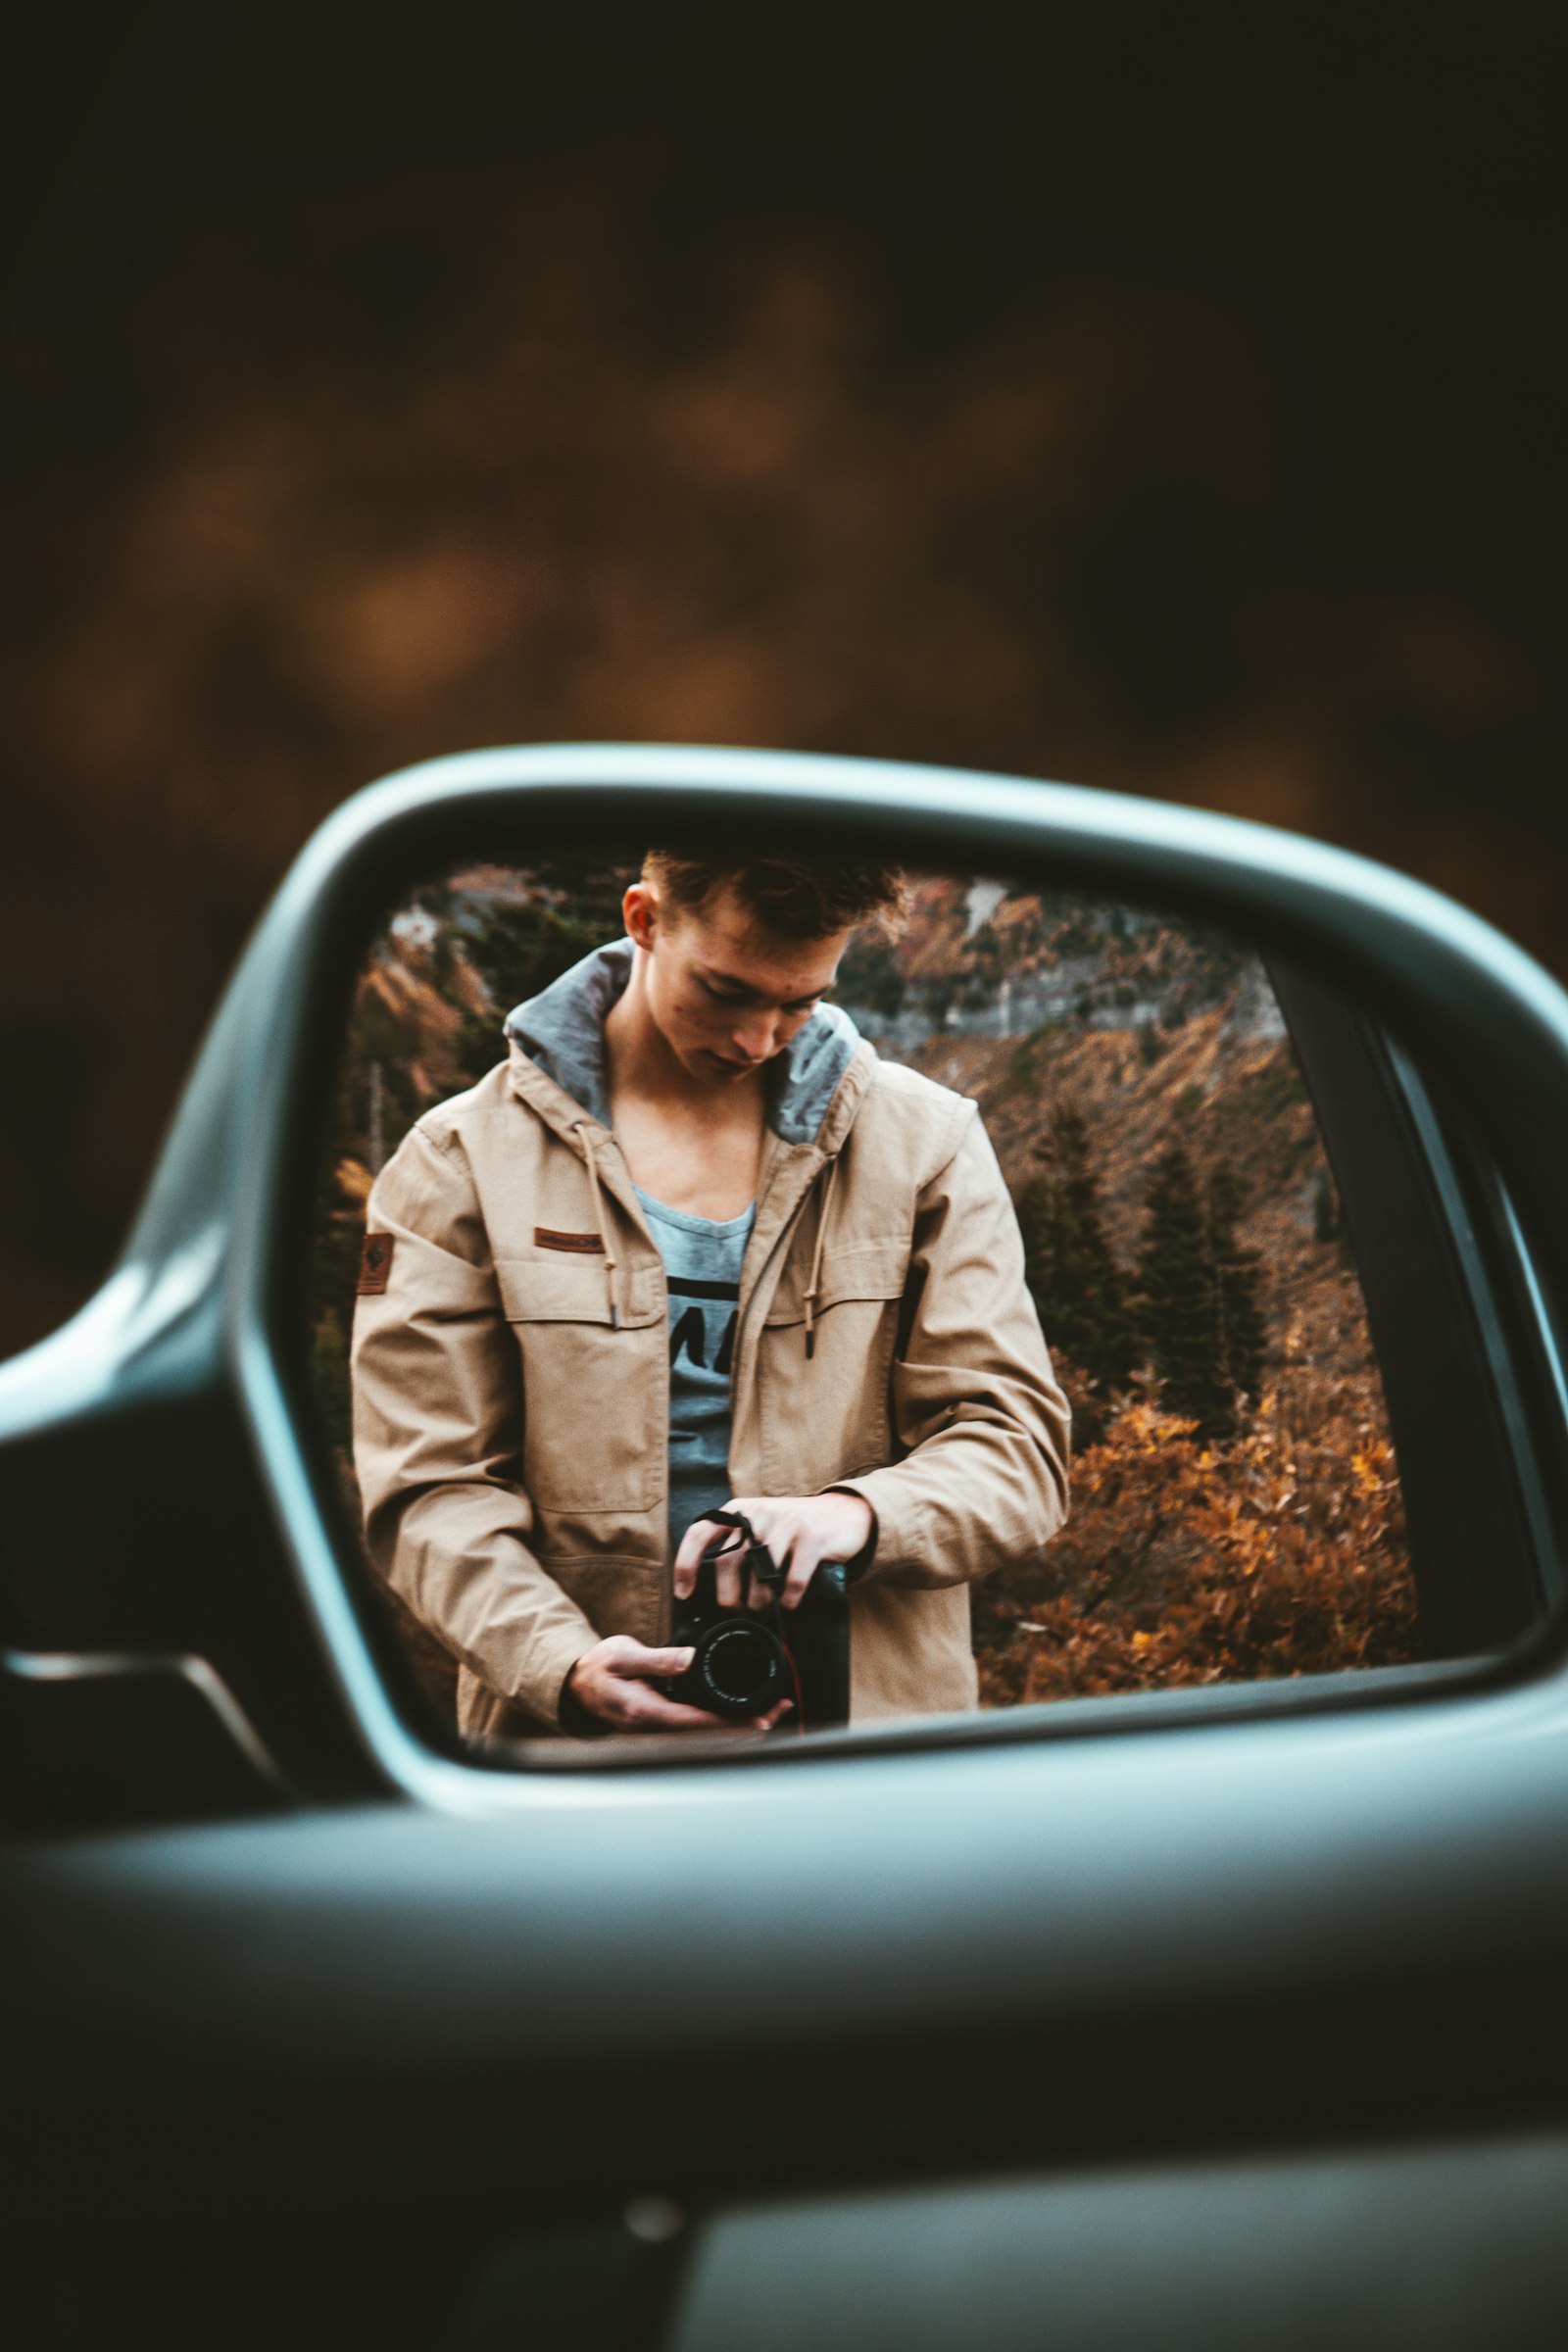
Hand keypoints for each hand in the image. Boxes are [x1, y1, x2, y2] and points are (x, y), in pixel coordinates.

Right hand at [563, 1635, 790, 1734]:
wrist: (577, 1685)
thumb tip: (688, 1659)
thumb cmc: (599, 1668)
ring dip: (739, 1727)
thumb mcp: (624, 1654)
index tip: (762, 1718)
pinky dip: (724, 1724)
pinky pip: (698, 1731)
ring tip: (772, 1712)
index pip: (700, 1725)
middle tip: (780, 1711)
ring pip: (706, 1738)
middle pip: (710, 1738)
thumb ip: (657, 1659)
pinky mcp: (663, 1727)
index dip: (734, 1724)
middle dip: (747, 1727)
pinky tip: (743, 1714)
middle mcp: (655, 1731)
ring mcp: (659, 1733)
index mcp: (647, 1713)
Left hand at [674, 1491, 873, 1611]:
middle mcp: (759, 1514)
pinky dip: (788, 1601)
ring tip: (765, 1612)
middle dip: (729, 1599)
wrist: (844, 1514)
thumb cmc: (794, 1530)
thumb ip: (737, 1546)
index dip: (686, 1564)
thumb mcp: (761, 1526)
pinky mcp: (813, 1538)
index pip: (700, 1533)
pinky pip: (791, 1581)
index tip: (683, 1593)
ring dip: (760, 1604)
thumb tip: (713, 1592)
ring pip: (760, 1577)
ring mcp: (787, 1524)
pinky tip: (788, 1604)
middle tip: (738, 1614)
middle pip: (728, 1564)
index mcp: (739, 1511)